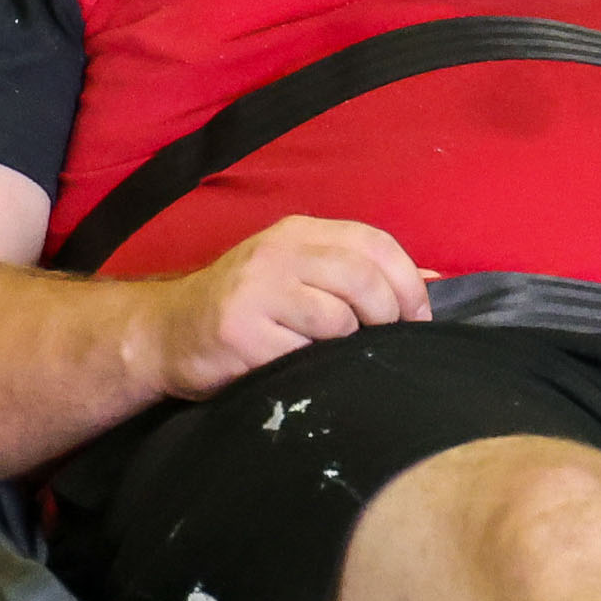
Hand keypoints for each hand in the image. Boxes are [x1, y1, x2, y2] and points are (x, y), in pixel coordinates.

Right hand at [148, 216, 432, 400]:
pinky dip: (311, 368)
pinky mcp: (240, 330)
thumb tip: (432, 281)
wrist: (168, 333)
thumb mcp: (300, 275)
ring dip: (347, 346)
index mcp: (300, 232)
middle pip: (365, 280)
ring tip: (327, 353)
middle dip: (389, 318)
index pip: (376, 244)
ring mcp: (256, 289)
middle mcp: (278, 251)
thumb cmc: (248, 309)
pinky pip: (303, 354)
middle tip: (385, 343)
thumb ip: (360, 273)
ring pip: (339, 319)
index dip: (410, 285)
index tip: (419, 321)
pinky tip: (294, 366)